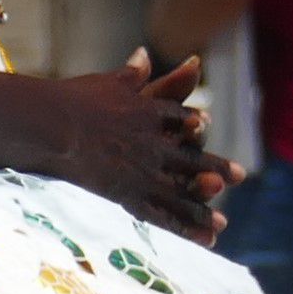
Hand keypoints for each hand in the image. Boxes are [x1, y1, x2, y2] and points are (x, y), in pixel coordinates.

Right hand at [57, 51, 233, 243]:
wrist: (52, 123)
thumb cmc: (73, 100)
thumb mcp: (108, 81)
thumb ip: (132, 73)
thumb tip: (144, 53)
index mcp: (150, 113)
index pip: (178, 119)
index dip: (193, 124)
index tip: (206, 125)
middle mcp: (155, 143)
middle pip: (191, 157)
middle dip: (215, 167)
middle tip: (240, 176)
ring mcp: (144, 170)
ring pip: (182, 192)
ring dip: (203, 207)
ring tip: (222, 223)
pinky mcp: (129, 193)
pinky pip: (161, 216)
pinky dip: (183, 228)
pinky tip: (200, 240)